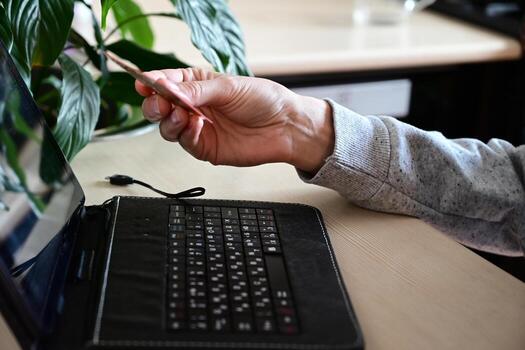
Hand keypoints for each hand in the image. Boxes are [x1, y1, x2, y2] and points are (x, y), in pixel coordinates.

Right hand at [136, 68, 333, 172]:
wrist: (285, 127)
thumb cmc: (263, 100)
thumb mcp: (228, 87)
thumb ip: (196, 90)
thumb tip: (167, 89)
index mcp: (198, 85)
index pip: (166, 82)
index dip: (151, 82)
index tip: (144, 82)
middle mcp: (194, 106)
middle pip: (160, 107)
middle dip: (155, 104)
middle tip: (161, 102)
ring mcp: (198, 128)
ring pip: (167, 127)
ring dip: (169, 121)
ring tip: (181, 115)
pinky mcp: (205, 148)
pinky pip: (186, 143)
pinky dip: (187, 134)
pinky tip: (197, 126)